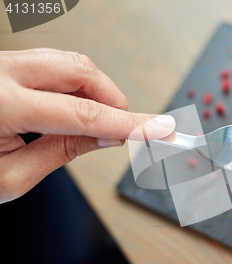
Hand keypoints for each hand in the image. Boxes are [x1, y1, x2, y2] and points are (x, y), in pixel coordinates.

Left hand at [0, 48, 175, 202]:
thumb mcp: (10, 176)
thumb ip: (64, 151)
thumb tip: (108, 135)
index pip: (82, 113)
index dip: (129, 123)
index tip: (161, 129)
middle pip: (81, 70)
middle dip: (111, 99)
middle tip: (118, 131)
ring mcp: (1, 64)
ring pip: (71, 62)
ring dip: (94, 92)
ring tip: (89, 125)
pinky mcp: (5, 64)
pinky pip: (54, 63)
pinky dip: (75, 86)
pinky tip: (71, 109)